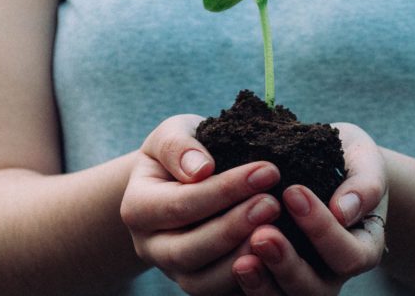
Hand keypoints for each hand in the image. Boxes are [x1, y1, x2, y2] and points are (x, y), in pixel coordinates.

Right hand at [120, 115, 281, 294]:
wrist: (179, 181)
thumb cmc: (181, 153)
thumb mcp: (172, 134)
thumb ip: (179, 146)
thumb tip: (201, 168)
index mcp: (137, 207)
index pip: (181, 204)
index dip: (225, 190)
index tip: (267, 170)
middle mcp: (150, 246)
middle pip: (188, 250)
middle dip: (234, 227)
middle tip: (273, 204)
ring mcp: (173, 271)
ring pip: (202, 282)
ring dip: (241, 258)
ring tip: (277, 231)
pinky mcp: (199, 283)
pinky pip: (220, 292)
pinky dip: (248, 280)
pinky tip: (276, 256)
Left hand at [231, 122, 387, 294]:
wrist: (318, 161)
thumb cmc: (344, 158)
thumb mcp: (362, 158)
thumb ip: (364, 183)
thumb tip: (344, 211)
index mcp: (361, 247)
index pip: (349, 255)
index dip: (323, 230)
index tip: (293, 192)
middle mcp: (332, 274)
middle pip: (315, 291)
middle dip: (287, 265)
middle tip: (262, 235)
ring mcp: (299, 282)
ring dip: (261, 285)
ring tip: (241, 261)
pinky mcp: (270, 279)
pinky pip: (258, 295)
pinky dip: (242, 286)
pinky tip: (227, 264)